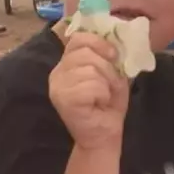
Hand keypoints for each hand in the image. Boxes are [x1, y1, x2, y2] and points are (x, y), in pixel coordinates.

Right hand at [48, 33, 128, 150]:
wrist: (104, 136)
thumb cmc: (108, 105)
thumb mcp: (111, 73)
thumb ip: (108, 55)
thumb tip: (116, 37)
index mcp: (66, 64)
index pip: (78, 38)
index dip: (99, 43)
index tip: (113, 55)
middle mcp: (57, 73)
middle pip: (86, 53)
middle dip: (107, 68)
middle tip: (109, 85)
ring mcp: (57, 87)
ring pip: (90, 69)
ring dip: (107, 83)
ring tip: (104, 96)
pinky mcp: (63, 100)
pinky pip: (92, 85)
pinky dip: (103, 94)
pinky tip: (99, 104)